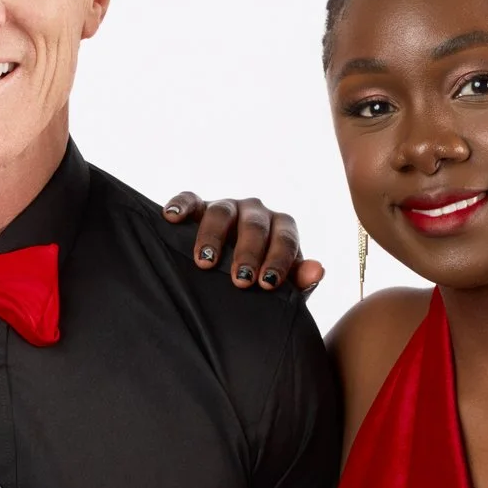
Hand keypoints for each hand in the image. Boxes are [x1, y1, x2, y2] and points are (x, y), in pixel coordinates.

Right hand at [163, 193, 325, 293]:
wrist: (232, 276)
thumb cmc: (259, 281)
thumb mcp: (281, 287)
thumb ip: (298, 281)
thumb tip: (317, 270)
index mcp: (281, 228)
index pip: (285, 239)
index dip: (278, 260)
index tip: (267, 283)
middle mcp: (256, 213)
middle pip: (254, 225)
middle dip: (247, 252)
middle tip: (240, 280)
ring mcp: (227, 207)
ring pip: (221, 212)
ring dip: (213, 236)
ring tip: (205, 262)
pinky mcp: (199, 206)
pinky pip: (190, 199)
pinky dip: (181, 206)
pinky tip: (170, 218)